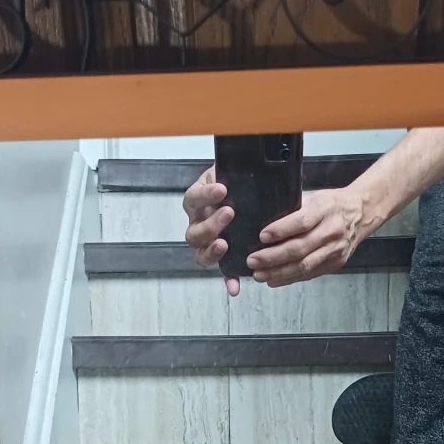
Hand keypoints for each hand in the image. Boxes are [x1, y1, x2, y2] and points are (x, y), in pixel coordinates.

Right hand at [183, 166, 239, 297]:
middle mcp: (198, 223)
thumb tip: (240, 157)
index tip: (221, 189)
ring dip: (211, 250)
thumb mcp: (230, 171)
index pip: (193, 199)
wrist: (249, 191)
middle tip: (229, 213)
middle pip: (193, 232)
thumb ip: (231, 168)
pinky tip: (234, 287)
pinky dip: (228, 279)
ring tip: (225, 244)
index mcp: (198, 202)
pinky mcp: (223, 256)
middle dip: (210, 224)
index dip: (204, 195)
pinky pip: (222, 271)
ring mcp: (208, 242)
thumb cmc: (237, 182)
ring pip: (200, 252)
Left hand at [246, 187, 365, 287]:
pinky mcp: (335, 263)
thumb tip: (263, 222)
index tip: (261, 236)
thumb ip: (294, 210)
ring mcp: (335, 250)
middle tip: (252, 261)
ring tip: (259, 275)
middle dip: (273, 257)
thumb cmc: (332, 204)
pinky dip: (289, 278)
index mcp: (325, 209)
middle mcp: (331, 231)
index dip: (280, 230)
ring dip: (278, 272)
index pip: (301, 222)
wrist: (362, 213)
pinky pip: (310, 274)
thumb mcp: (315, 198)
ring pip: (304, 265)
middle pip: (300, 248)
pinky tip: (273, 280)